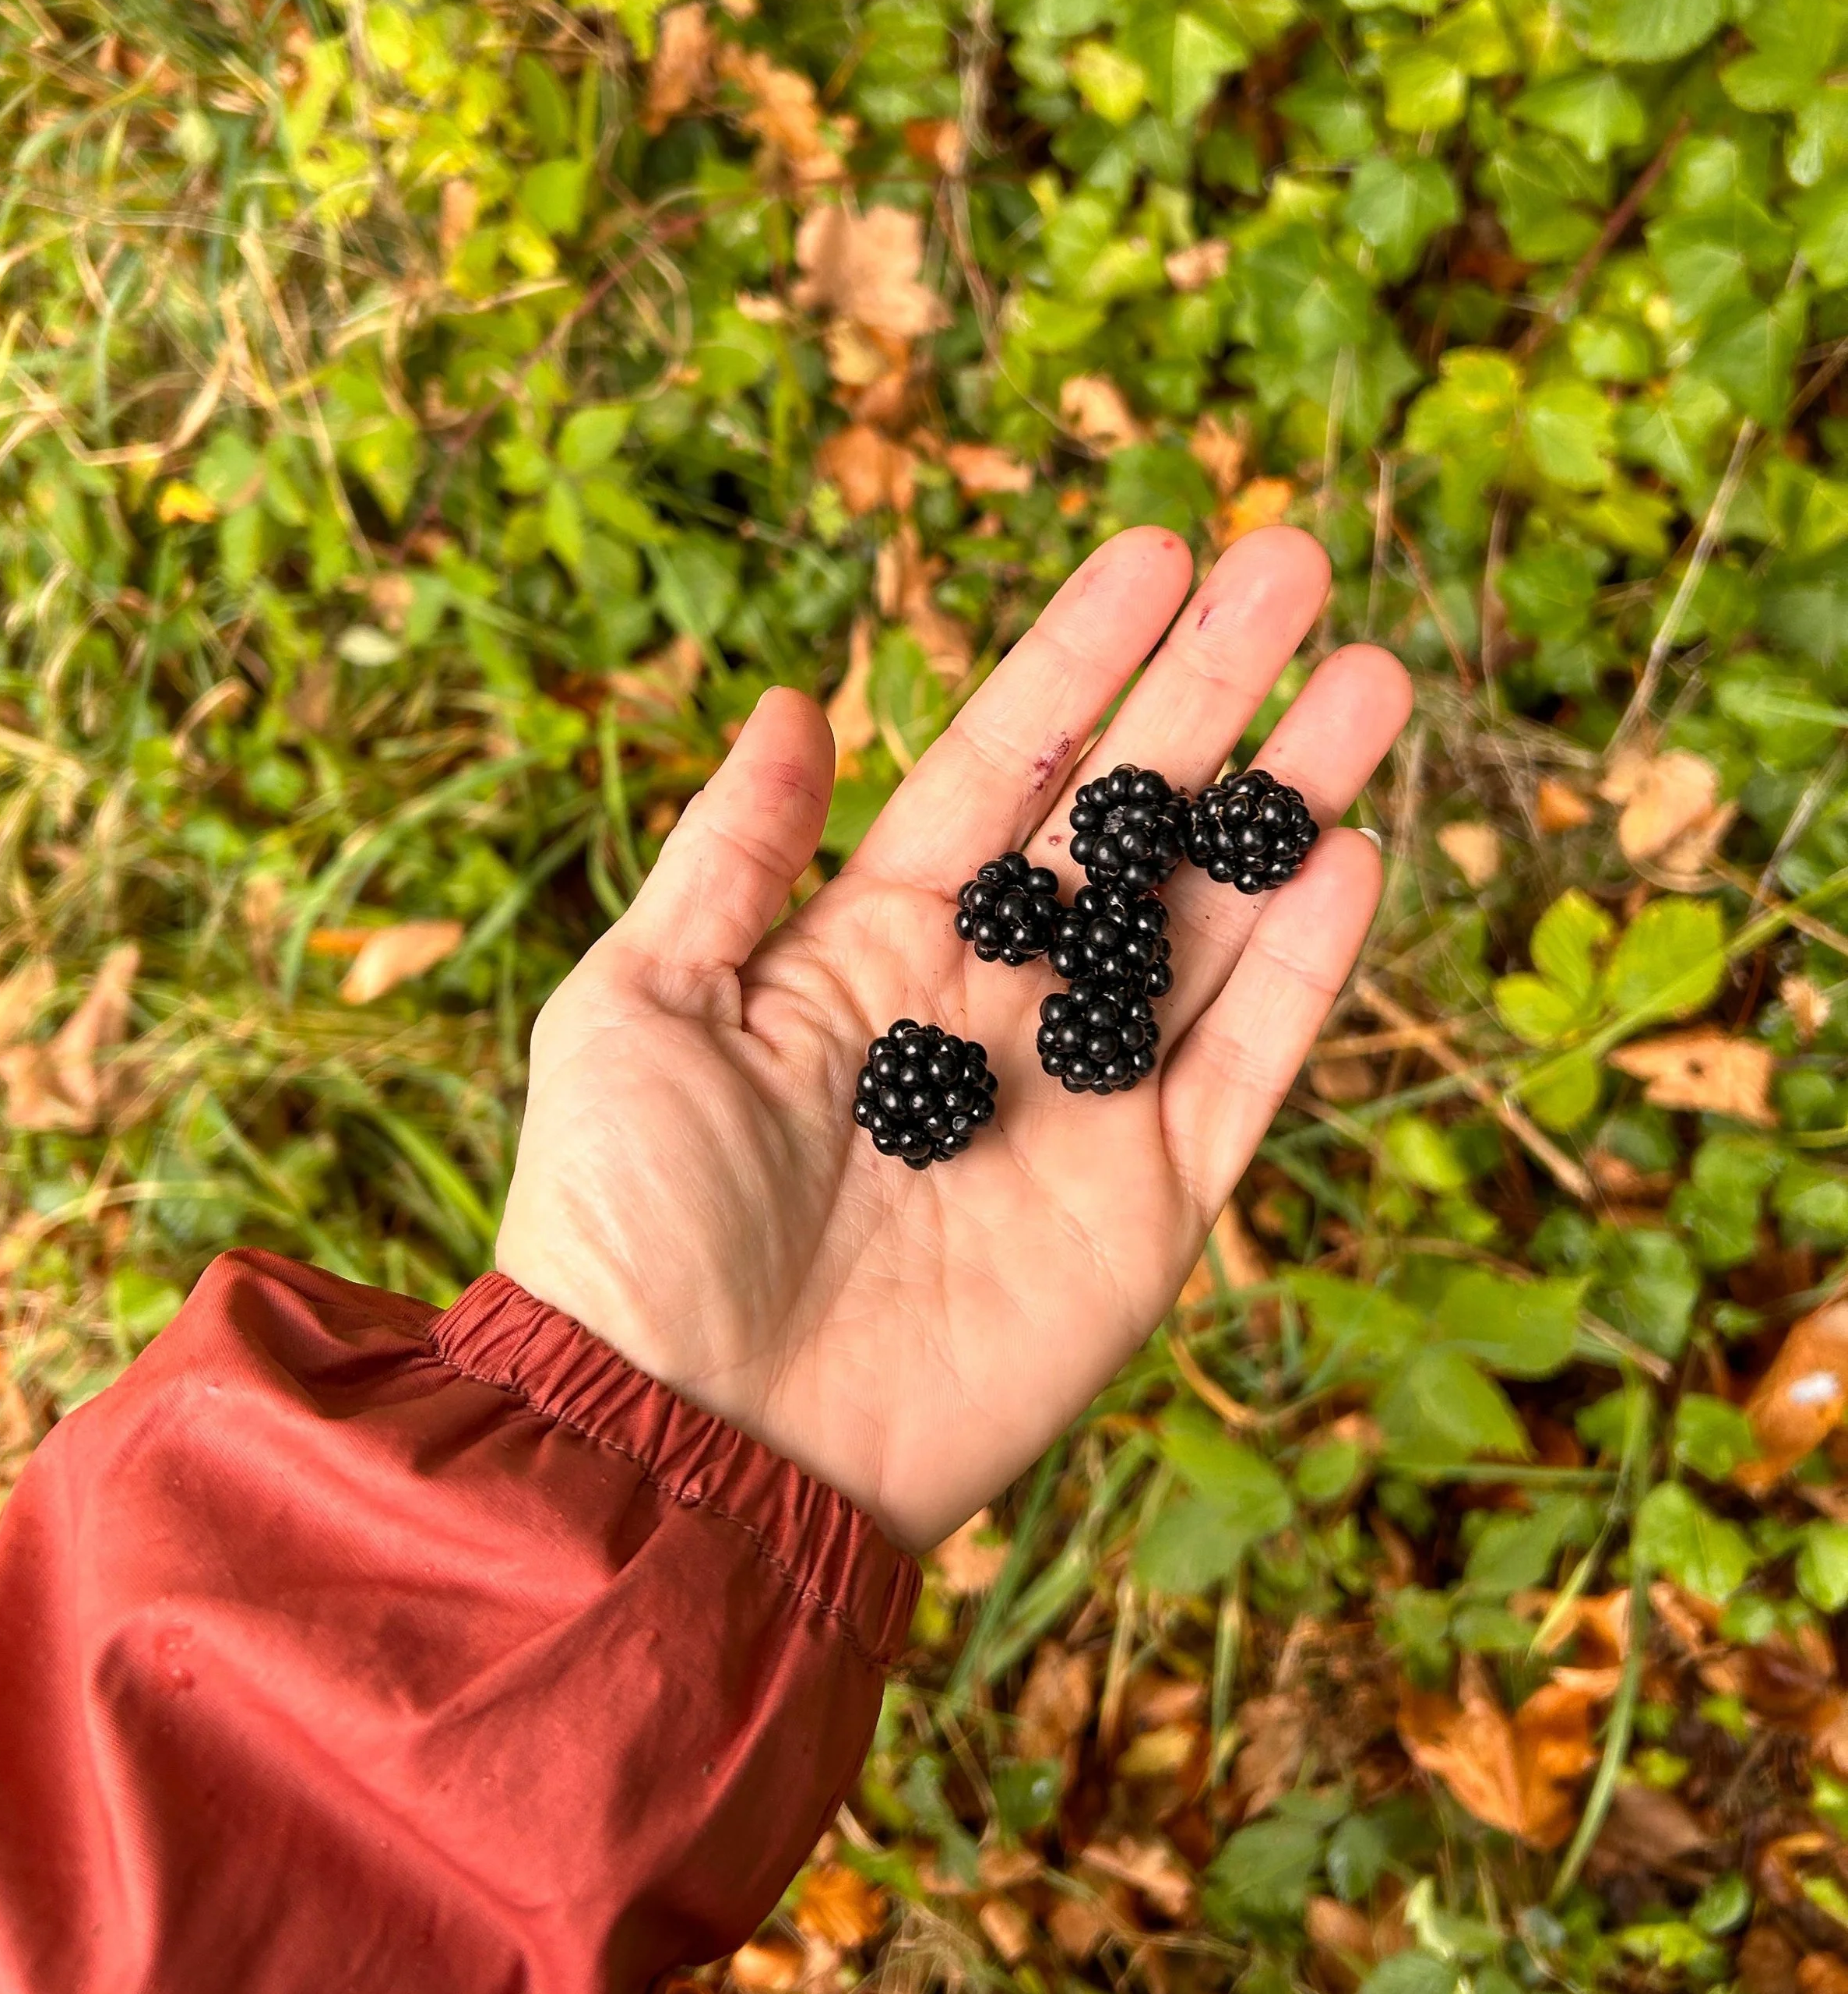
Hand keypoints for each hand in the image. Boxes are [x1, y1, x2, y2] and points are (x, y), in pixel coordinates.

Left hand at [496, 525, 1409, 1551]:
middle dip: (1209, 695)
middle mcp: (989, 1009)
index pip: (999, 768)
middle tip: (1297, 564)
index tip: (1160, 545)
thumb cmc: (624, 1227)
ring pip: (1205, 923)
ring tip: (1369, 678)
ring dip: (1287, 803)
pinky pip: (1240, 1072)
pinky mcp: (1141, 1212)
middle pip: (1124, 822)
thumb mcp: (638, 1004)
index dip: (1079, 658)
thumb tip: (794, 700)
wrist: (680, 1448)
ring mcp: (1076, 1106)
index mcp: (870, 947)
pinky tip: (1350, 857)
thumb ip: (730, 855)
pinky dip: (1299, 974)